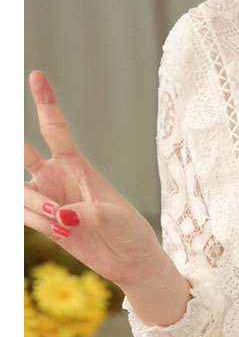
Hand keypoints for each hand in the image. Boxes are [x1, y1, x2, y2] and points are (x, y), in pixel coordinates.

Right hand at [24, 70, 162, 287]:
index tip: (36, 76)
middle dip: (10, 144)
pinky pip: (22, 215)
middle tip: (8, 142)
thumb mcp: (116, 217)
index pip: (54, 129)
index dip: (45, 103)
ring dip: (36, 205)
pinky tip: (59, 230)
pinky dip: (36, 221)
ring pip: (20, 192)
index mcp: (76, 165)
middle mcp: (55, 178)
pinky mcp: (43, 223)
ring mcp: (45, 199)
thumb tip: (62, 216)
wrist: (129, 260)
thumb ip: (89, 213)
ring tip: (62, 220)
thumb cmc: (129, 230)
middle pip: (20, 152)